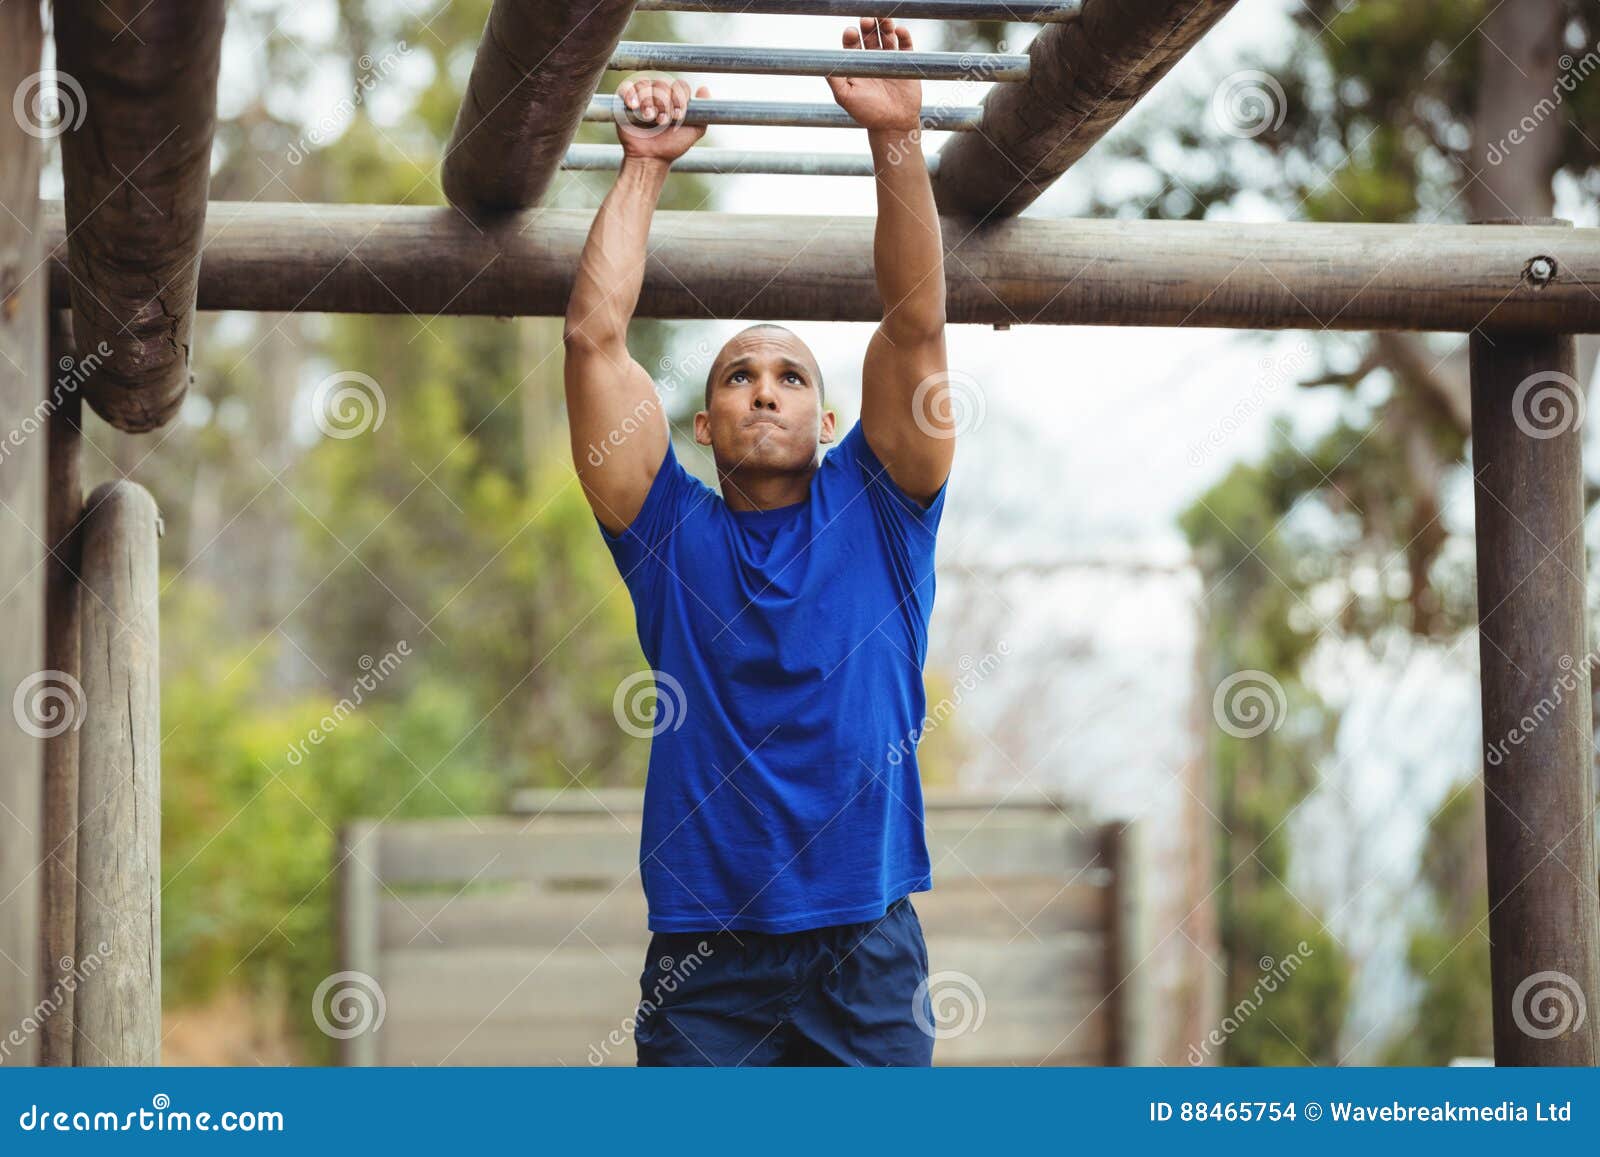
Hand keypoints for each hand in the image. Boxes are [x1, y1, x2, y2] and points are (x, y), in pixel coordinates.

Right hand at [615, 76, 708, 163]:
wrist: (651, 158)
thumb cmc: (671, 146)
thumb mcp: (694, 131)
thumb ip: (704, 112)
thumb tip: (704, 89)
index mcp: (674, 97)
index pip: (680, 85)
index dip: (680, 98)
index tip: (679, 116)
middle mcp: (658, 94)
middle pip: (662, 84)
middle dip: (664, 103)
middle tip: (662, 121)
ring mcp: (641, 96)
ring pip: (645, 85)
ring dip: (648, 102)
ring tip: (649, 118)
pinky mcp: (625, 102)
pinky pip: (626, 88)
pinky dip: (630, 94)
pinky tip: (634, 106)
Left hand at [825, 18, 921, 132]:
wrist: (892, 126)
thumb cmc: (866, 113)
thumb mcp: (845, 97)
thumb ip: (834, 79)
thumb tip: (823, 61)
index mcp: (856, 65)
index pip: (852, 44)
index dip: (851, 35)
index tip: (850, 32)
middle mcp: (872, 59)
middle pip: (869, 35)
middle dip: (868, 25)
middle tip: (866, 21)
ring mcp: (889, 59)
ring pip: (887, 35)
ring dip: (885, 25)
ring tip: (884, 18)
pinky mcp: (906, 62)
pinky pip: (905, 44)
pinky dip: (903, 35)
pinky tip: (899, 30)